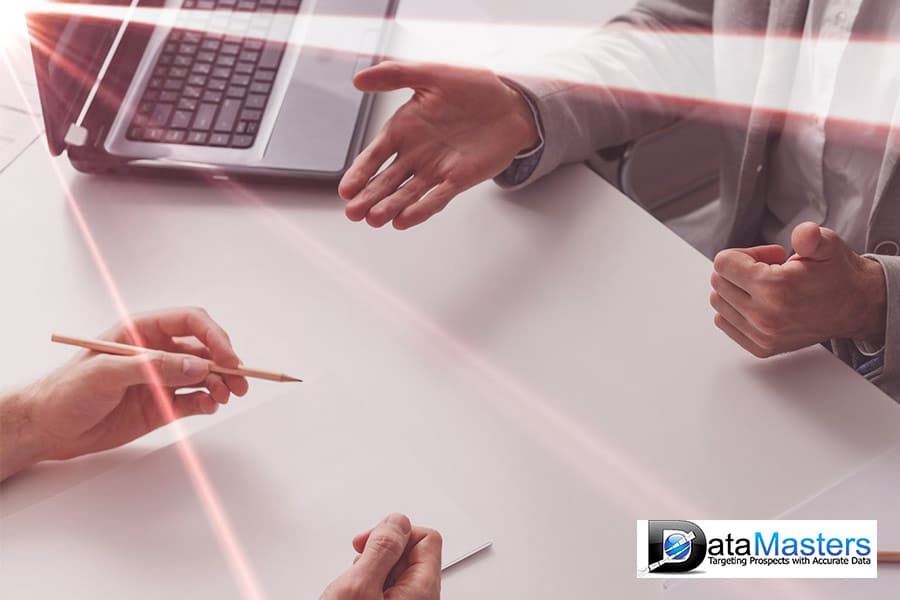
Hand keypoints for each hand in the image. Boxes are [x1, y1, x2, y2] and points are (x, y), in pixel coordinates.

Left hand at [23, 307, 248, 463]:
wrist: (49, 428)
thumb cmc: (66, 391)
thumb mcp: (106, 373)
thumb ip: (154, 367)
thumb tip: (197, 366)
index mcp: (143, 332)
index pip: (190, 321)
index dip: (214, 335)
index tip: (228, 357)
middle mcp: (158, 352)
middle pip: (205, 349)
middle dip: (227, 363)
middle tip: (240, 382)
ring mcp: (162, 379)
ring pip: (206, 375)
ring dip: (221, 384)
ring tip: (226, 397)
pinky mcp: (163, 405)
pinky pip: (196, 400)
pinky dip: (208, 402)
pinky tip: (210, 406)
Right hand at [321, 513, 441, 599]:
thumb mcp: (359, 585)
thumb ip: (381, 548)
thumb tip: (398, 521)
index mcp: (422, 589)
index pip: (427, 537)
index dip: (396, 533)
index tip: (371, 543)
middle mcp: (419, 598)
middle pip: (410, 551)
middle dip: (380, 552)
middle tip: (358, 567)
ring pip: (394, 568)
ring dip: (370, 569)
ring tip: (353, 587)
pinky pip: (384, 585)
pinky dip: (367, 584)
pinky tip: (352, 595)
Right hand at [339, 61, 539, 229]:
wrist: (512, 103)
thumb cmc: (473, 87)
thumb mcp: (431, 74)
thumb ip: (395, 75)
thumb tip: (358, 79)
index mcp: (403, 129)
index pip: (374, 155)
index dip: (359, 172)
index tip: (346, 188)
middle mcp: (415, 153)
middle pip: (386, 180)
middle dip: (369, 197)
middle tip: (354, 213)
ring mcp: (435, 169)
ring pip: (407, 193)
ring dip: (390, 207)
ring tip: (375, 219)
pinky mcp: (457, 180)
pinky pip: (436, 198)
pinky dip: (421, 209)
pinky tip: (404, 220)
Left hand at [710, 222, 886, 357]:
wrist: (855, 307)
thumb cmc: (837, 274)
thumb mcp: (827, 246)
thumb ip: (811, 237)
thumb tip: (805, 235)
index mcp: (775, 289)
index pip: (723, 263)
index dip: (744, 253)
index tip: (768, 256)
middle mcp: (765, 316)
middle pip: (718, 281)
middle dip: (739, 269)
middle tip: (768, 269)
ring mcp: (762, 335)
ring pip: (718, 302)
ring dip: (735, 289)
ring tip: (765, 286)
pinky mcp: (761, 347)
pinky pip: (724, 322)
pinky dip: (734, 309)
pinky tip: (759, 302)